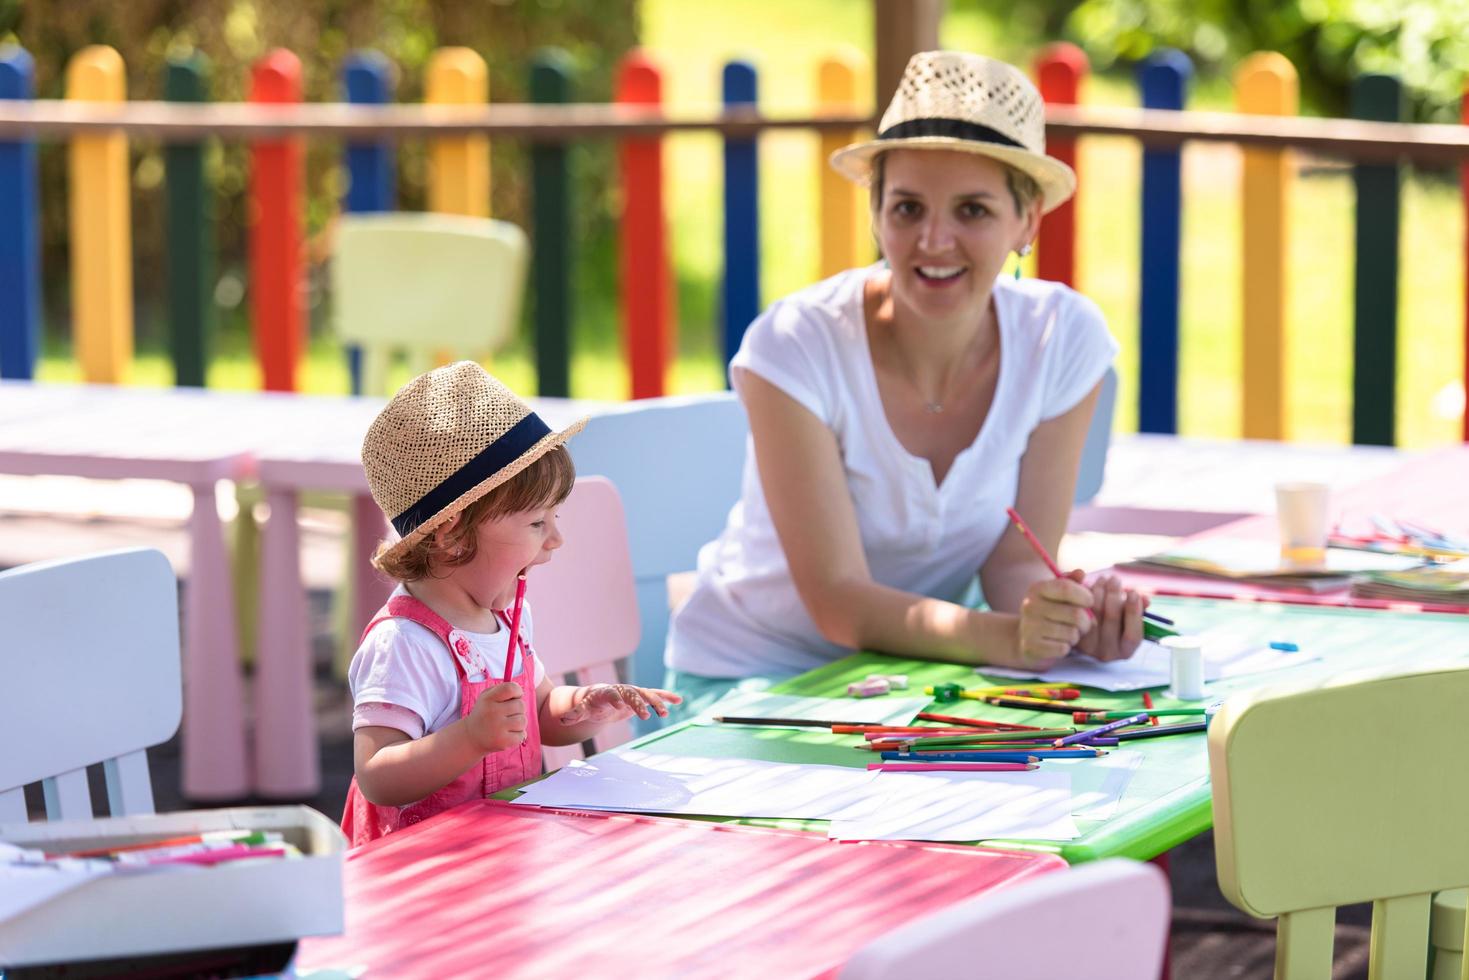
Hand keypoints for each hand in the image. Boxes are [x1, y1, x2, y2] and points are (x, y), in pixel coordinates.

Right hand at [465, 682, 526, 751]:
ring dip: (519, 723)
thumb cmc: (485, 713)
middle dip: (518, 709)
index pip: (510, 688)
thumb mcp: (488, 697)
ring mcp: (497, 728)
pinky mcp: (502, 741)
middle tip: (508, 714)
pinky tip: (508, 734)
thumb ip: (504, 689)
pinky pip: (522, 734)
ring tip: (508, 725)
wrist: (471, 737)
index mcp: (488, 699)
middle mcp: (492, 712)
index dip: (518, 691)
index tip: (516, 696)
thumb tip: (521, 692)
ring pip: (523, 721)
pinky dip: (519, 735)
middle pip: (520, 705)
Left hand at [559, 684, 682, 724]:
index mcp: (606, 693)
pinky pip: (654, 695)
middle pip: (632, 694)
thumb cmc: (589, 704)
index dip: (616, 700)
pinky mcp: (640, 697)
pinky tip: (679, 701)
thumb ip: (575, 713)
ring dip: (656, 702)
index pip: (612, 694)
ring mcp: (632, 692)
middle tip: (647, 716)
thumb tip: (562, 719)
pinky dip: (666, 696)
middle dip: (639, 704)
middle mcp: (621, 690)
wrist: (599, 698)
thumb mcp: (581, 709)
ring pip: (646, 694)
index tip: (620, 707)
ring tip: (665, 713)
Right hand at [1015, 569, 1093, 668]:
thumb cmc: (1048, 613)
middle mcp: (1030, 606)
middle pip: (1075, 614)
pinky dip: (1066, 648)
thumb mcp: (1057, 595)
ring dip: (1076, 636)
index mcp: (1037, 589)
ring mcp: (1029, 627)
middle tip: (1084, 625)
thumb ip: (1071, 582)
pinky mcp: (1031, 646)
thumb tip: (1081, 573)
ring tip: (1069, 634)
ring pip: (1071, 633)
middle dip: (1086, 622)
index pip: (1066, 588)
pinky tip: (1059, 644)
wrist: (1023, 639)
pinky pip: (1062, 648)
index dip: (1084, 595)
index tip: (1090, 602)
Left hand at [1072, 574, 1147, 662]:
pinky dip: (1084, 597)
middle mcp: (1108, 653)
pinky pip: (1080, 612)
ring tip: (1103, 579)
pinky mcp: (1074, 636)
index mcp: (1126, 650)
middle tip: (1115, 579)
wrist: (1083, 632)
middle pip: (1112, 619)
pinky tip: (1087, 586)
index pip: (1132, 635)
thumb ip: (1138, 609)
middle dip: (1114, 595)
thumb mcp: (1129, 618)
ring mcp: (1089, 647)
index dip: (1134, 612)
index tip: (1133, 592)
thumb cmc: (1114, 623)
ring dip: (1100, 592)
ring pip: (1095, 613)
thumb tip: (1146, 599)